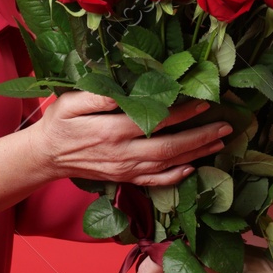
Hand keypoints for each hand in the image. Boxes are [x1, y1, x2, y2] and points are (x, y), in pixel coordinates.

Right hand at [30, 92, 233, 186]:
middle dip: (201, 137)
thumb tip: (122, 92)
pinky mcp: (124, 179)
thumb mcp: (69, 102)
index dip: (182, 113)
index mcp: (111, 131)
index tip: (203, 103)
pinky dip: (176, 177)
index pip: (155, 121)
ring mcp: (125, 170)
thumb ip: (96, 97)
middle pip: (170, 147)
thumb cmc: (58, 124)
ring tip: (219, 143)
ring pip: (168, 164)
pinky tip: (193, 169)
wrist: (45, 156)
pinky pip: (155, 181)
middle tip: (227, 127)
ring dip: (196, 154)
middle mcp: (122, 154)